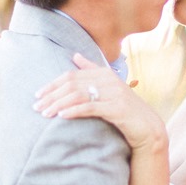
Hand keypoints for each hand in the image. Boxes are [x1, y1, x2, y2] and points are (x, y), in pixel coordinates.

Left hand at [34, 55, 166, 151]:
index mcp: (105, 73)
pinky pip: (90, 107)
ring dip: (58, 104)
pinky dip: (74, 111)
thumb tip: (75, 56)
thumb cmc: (125, 110)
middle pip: (72, 84)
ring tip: (45, 114)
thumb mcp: (109, 89)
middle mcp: (109, 80)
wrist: (148, 128)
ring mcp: (114, 93)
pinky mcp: (116, 108)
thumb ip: (92, 71)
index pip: (72, 75)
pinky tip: (62, 116)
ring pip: (78, 95)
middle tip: (37, 107)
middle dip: (51, 95)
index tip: (38, 95)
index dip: (52, 85)